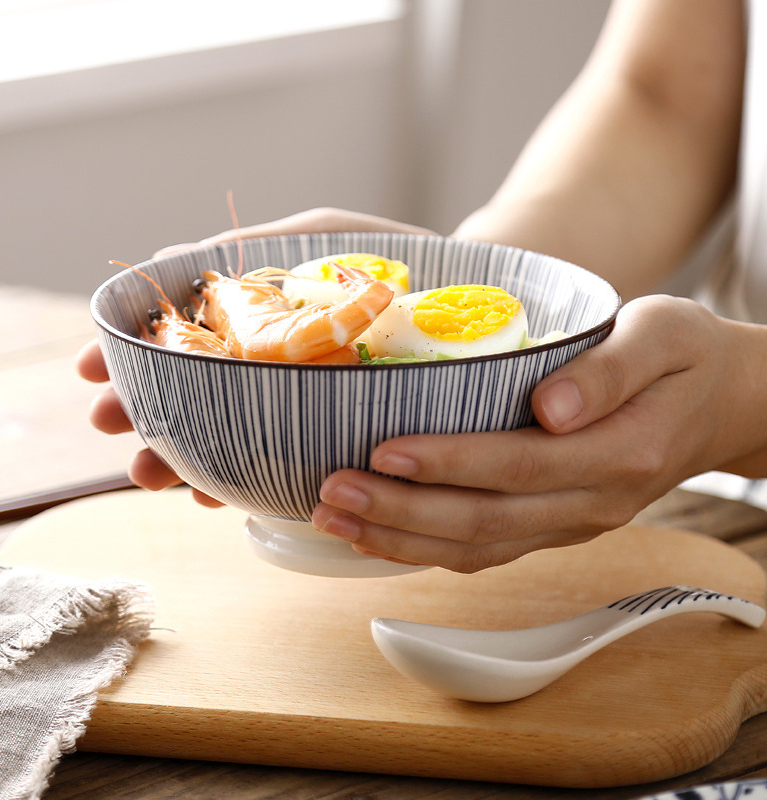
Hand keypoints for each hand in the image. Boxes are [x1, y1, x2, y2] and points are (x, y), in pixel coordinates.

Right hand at [78, 207, 434, 499]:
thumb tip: (186, 261)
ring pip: (225, 436)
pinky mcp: (335, 437)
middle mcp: (271, 368)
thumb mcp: (324, 234)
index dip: (129, 354)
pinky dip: (240, 480)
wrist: (475, 297)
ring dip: (179, 457)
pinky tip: (214, 493)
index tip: (90, 370)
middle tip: (112, 427)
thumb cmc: (399, 256)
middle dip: (143, 412)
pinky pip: (280, 466)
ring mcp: (299, 406)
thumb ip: (262, 248)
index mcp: (258, 321)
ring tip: (151, 474)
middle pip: (190, 394)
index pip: (179, 342)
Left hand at [311, 295, 766, 572]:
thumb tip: (549, 408)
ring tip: (334, 520)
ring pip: (478, 548)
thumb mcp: (664, 334)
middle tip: (332, 492)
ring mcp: (571, 523)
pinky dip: (426, 549)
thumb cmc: (683, 358)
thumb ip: (610, 371)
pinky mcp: (553, 525)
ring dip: (400, 539)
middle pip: (485, 520)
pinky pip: (486, 551)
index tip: (383, 451)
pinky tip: (378, 535)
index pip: (521, 465)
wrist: (718, 403)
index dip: (450, 463)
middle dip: (402, 510)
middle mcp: (592, 503)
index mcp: (620, 452)